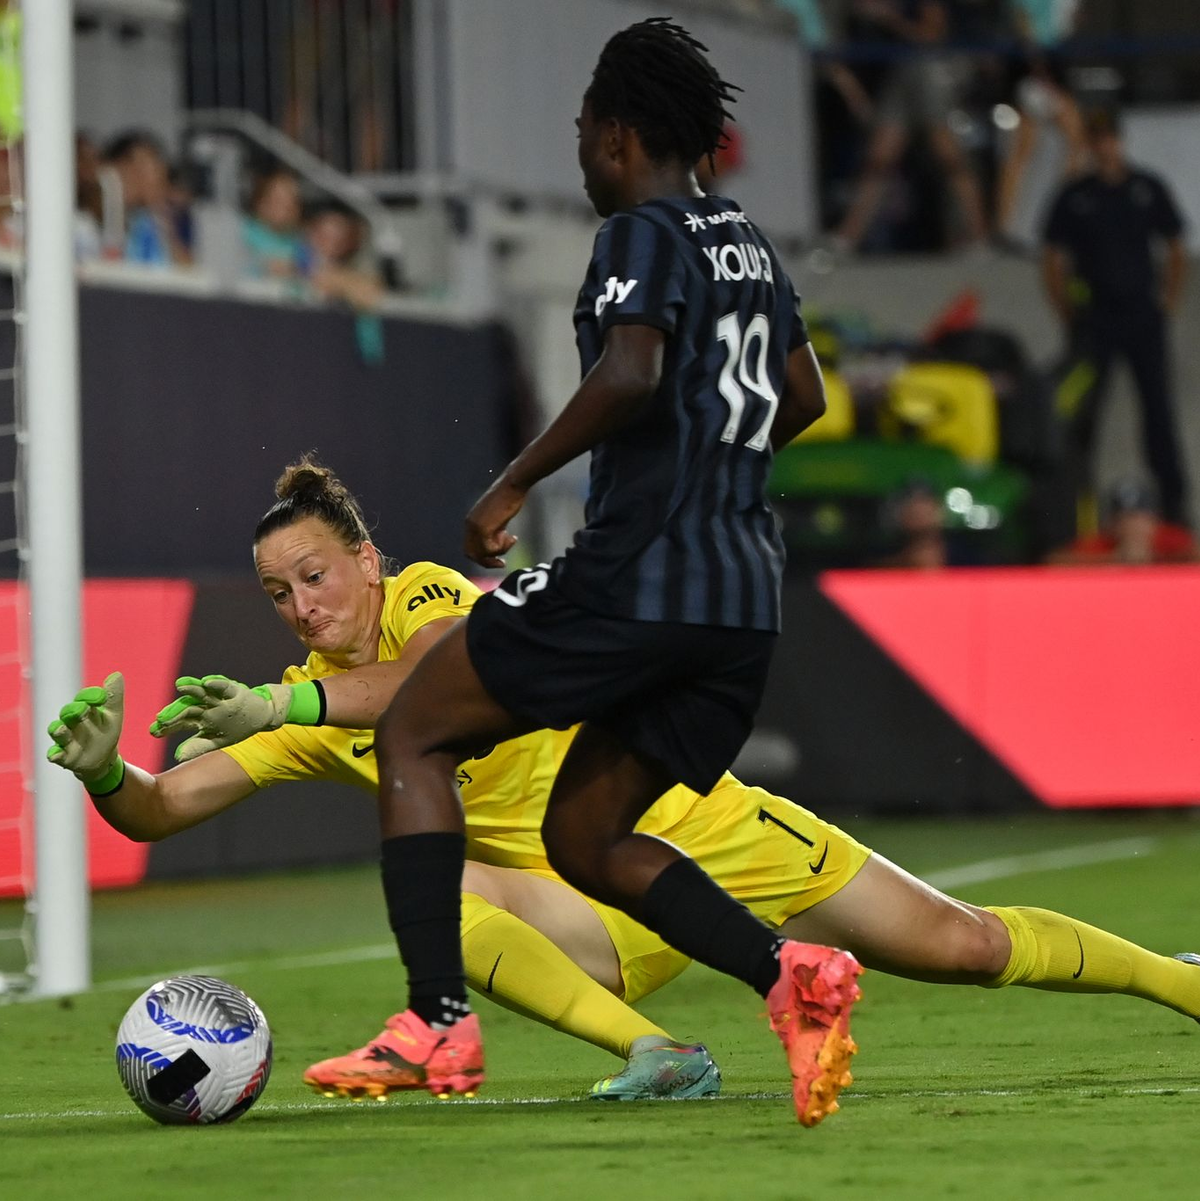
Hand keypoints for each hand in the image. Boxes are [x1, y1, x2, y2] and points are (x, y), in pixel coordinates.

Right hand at [46, 672, 125, 790]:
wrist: (102, 757)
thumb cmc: (105, 731)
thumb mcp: (114, 714)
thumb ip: (114, 696)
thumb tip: (117, 674)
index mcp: (85, 709)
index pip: (84, 698)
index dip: (91, 696)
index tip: (102, 697)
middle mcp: (72, 722)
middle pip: (69, 713)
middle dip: (74, 710)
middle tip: (81, 708)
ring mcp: (67, 739)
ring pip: (59, 732)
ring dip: (58, 729)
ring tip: (60, 728)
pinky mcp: (64, 756)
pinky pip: (56, 755)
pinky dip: (54, 754)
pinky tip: (55, 755)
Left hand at [150, 675, 292, 761]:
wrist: (262, 715)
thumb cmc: (237, 726)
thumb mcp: (218, 740)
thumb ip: (198, 746)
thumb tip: (177, 756)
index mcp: (201, 718)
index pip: (181, 722)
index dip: (167, 726)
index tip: (153, 732)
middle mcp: (207, 707)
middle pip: (188, 708)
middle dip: (175, 712)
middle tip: (161, 718)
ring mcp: (220, 699)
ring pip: (203, 694)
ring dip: (192, 689)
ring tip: (179, 685)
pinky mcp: (235, 691)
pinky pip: (225, 687)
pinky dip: (216, 684)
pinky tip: (206, 683)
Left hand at [465, 477, 525, 567]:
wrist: (512, 484)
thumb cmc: (509, 496)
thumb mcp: (497, 515)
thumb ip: (493, 529)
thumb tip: (496, 543)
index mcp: (471, 521)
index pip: (470, 548)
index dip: (483, 556)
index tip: (498, 558)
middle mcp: (469, 525)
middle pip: (472, 554)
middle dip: (487, 561)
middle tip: (502, 563)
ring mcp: (475, 527)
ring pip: (483, 553)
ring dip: (500, 551)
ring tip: (511, 539)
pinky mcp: (484, 528)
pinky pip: (490, 549)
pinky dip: (502, 547)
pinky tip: (512, 537)